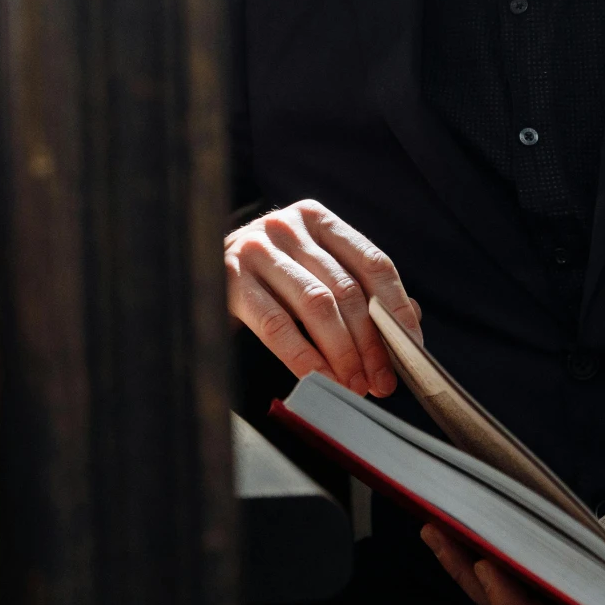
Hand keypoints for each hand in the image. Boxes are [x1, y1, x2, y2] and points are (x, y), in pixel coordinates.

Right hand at [224, 199, 416, 397]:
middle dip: (370, 343)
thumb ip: (358, 287)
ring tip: (353, 384)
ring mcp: (256, 249)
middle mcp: (287, 226)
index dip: (396, 308)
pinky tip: (319, 379)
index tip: (411, 347)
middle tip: (380, 381)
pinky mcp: (230, 278)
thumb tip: (407, 321)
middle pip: (346, 289)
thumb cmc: (265, 276)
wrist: (193, 269)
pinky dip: (304, 357)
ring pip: (316, 305)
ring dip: (341, 353)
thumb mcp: (311, 269)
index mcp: (317, 219)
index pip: (373, 262)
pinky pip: (277, 325)